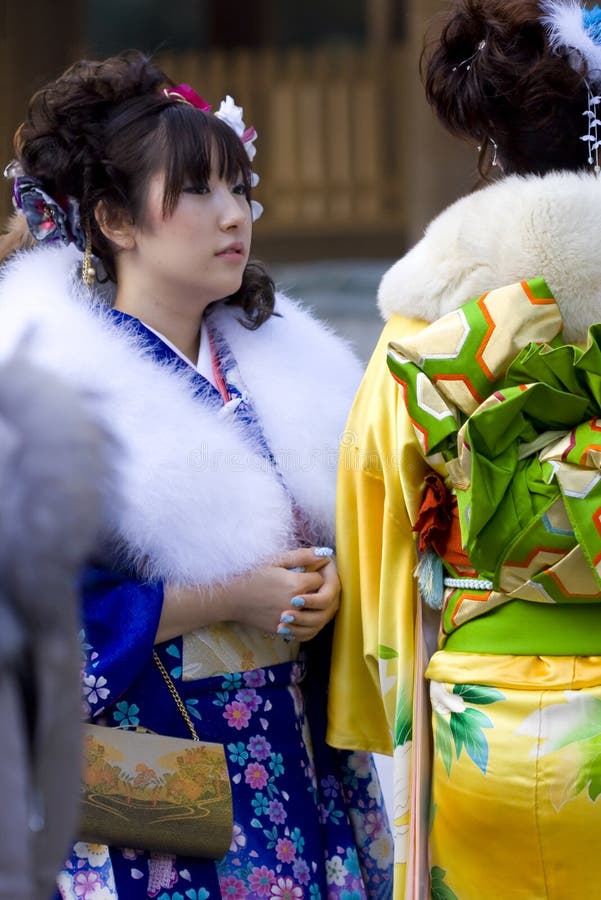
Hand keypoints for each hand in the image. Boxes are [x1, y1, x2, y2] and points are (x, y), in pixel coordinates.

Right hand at [157, 547, 335, 642]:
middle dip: (328, 591)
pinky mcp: (282, 631)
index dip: (320, 572)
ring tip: (318, 600)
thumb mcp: (276, 560)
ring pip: (320, 620)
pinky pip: (307, 634)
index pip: (321, 579)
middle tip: (320, 584)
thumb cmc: (251, 574)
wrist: (230, 597)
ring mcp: (288, 621)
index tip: (313, 568)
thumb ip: (302, 556)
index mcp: (294, 585)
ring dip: (323, 610)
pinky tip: (310, 616)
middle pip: (326, 601)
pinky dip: (313, 627)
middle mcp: (294, 605)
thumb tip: (326, 553)